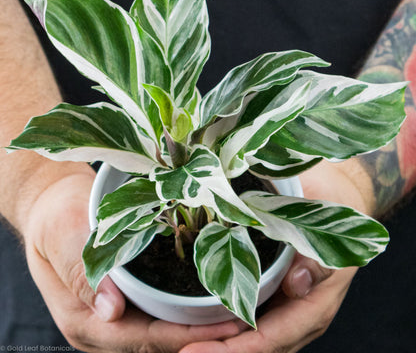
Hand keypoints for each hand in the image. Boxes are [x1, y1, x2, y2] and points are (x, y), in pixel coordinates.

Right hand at [22, 171, 241, 352]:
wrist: (53, 205)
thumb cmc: (56, 216)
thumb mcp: (63, 235)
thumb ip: (82, 273)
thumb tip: (111, 312)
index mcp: (84, 321)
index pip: (144, 339)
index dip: (187, 337)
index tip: (227, 327)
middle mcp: (102, 327)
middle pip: (157, 342)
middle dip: (200, 336)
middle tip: (243, 322)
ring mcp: (113, 315)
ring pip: (160, 331)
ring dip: (196, 326)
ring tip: (235, 313)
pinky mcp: (124, 300)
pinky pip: (157, 313)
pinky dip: (184, 310)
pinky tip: (210, 298)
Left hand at [180, 160, 369, 352]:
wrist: (335, 198)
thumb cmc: (334, 211)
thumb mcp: (332, 229)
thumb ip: (319, 262)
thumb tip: (297, 286)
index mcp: (312, 307)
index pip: (268, 341)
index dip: (231, 350)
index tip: (193, 351)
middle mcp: (294, 314)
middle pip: (252, 346)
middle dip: (214, 349)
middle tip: (173, 346)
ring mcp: (280, 305)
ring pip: (245, 335)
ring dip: (212, 339)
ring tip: (175, 337)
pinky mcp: (268, 291)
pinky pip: (242, 315)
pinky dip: (217, 321)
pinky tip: (190, 316)